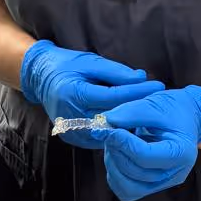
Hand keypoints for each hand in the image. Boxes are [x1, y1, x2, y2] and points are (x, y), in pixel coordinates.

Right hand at [20, 41, 164, 148]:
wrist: (41, 78)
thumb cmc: (68, 65)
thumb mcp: (92, 61)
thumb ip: (116, 72)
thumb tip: (141, 78)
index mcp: (75, 93)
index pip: (114, 96)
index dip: (138, 91)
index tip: (158, 86)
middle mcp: (72, 115)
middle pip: (114, 116)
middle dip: (138, 107)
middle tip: (159, 101)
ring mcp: (72, 130)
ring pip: (109, 130)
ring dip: (130, 122)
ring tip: (150, 112)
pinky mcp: (74, 138)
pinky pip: (101, 137)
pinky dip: (117, 130)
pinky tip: (132, 122)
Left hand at [101, 86, 200, 200]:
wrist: (187, 118)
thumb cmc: (174, 110)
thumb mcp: (156, 104)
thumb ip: (131, 113)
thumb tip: (106, 122)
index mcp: (181, 152)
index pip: (145, 156)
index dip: (122, 143)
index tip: (109, 129)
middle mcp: (174, 174)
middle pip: (135, 172)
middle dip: (116, 152)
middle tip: (108, 132)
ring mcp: (163, 184)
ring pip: (128, 188)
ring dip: (113, 165)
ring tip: (112, 144)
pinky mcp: (151, 187)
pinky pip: (126, 191)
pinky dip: (115, 174)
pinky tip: (117, 154)